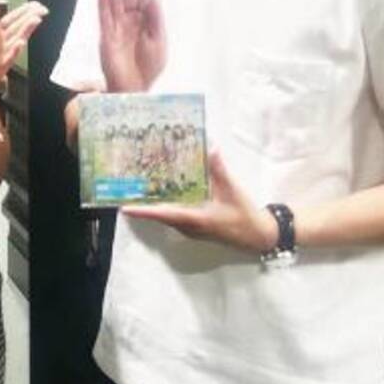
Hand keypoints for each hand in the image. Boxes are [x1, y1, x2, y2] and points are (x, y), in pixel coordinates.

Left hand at [0, 0, 47, 94]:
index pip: (12, 18)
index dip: (23, 10)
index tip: (35, 4)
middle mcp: (4, 40)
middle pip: (19, 25)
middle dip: (30, 16)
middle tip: (42, 9)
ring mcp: (5, 52)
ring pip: (18, 37)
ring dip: (26, 29)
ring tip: (36, 20)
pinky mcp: (3, 64)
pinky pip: (10, 56)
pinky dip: (15, 50)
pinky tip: (20, 44)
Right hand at [98, 0, 165, 91]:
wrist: (135, 87)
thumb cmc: (150, 67)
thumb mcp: (159, 42)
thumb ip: (156, 20)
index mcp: (145, 24)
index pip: (142, 1)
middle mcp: (130, 23)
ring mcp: (117, 29)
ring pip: (115, 5)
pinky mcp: (106, 38)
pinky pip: (103, 19)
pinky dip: (103, 7)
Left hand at [122, 151, 278, 251]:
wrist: (259, 236)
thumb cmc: (244, 216)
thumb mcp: (233, 191)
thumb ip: (220, 170)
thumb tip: (211, 147)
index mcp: (194, 220)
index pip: (163, 214)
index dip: (143, 211)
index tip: (124, 208)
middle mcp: (188, 226)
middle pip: (160, 215)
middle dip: (143, 204)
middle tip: (128, 189)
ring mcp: (191, 228)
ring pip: (167, 216)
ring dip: (154, 204)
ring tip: (141, 187)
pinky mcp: (196, 226)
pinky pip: (175, 215)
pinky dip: (167, 204)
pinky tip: (166, 190)